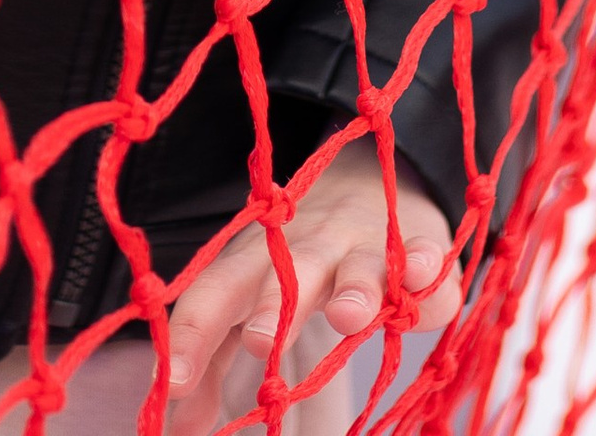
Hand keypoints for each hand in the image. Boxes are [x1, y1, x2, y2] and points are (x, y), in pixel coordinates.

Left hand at [161, 152, 459, 428]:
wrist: (368, 183)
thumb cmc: (296, 264)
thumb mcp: (249, 301)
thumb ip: (211, 360)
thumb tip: (173, 422)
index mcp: (257, 265)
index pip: (215, 292)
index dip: (192, 334)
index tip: (169, 384)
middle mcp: (307, 250)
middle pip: (285, 275)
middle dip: (272, 307)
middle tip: (259, 342)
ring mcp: (364, 248)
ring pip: (358, 266)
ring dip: (353, 290)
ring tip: (348, 317)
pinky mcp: (418, 249)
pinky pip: (424, 258)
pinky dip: (425, 267)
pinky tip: (423, 278)